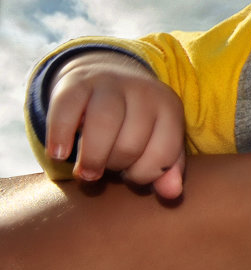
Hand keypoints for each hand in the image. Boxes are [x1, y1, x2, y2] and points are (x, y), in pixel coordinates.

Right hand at [46, 51, 186, 198]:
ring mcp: (111, 84)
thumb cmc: (136, 121)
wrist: (108, 75)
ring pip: (105, 123)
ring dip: (92, 156)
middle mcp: (144, 92)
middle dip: (116, 165)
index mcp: (169, 108)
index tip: (130, 174)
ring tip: (85, 174)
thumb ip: (168, 168)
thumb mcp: (159, 139)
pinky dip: (62, 136)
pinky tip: (60, 154)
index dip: (144, 174)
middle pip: (131, 143)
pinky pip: (68, 110)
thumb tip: (172, 194)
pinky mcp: (77, 84)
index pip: (164, 153)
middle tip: (105, 169)